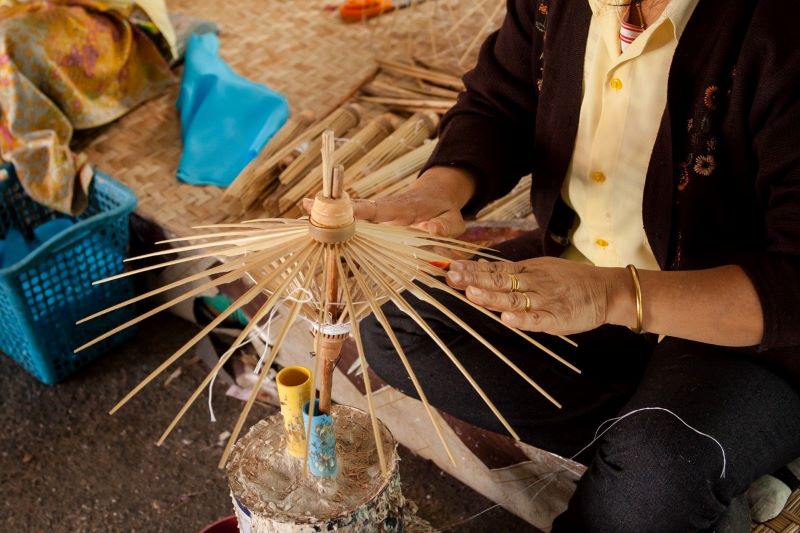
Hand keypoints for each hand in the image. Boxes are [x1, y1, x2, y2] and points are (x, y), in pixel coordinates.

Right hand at [302, 166, 474, 236]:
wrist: (437, 196)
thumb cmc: (445, 212)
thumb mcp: (452, 221)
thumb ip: (443, 227)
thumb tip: (431, 231)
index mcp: (403, 209)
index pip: (380, 209)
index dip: (361, 210)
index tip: (343, 209)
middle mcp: (386, 209)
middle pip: (357, 207)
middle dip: (334, 207)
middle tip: (308, 205)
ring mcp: (377, 213)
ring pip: (351, 212)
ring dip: (330, 213)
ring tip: (304, 210)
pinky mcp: (373, 219)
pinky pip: (354, 220)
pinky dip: (335, 220)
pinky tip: (315, 222)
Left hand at [445, 257, 628, 334]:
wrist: (605, 290)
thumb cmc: (568, 281)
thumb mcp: (538, 269)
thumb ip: (510, 273)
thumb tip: (478, 270)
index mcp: (526, 271)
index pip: (494, 269)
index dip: (472, 270)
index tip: (450, 268)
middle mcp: (532, 283)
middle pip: (499, 281)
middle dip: (474, 280)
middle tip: (452, 277)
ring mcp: (544, 300)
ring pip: (514, 298)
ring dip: (492, 297)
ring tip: (472, 294)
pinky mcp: (557, 318)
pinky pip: (537, 319)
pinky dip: (522, 319)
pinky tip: (507, 318)